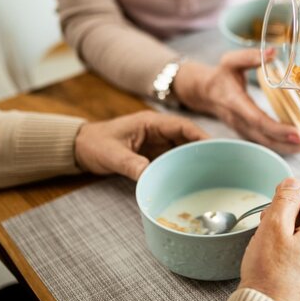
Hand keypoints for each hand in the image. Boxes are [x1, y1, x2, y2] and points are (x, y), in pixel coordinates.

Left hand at [74, 111, 208, 180]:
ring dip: (193, 159)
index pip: (183, 126)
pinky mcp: (152, 153)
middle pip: (187, 138)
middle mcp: (157, 130)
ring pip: (181, 149)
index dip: (201, 136)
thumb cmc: (94, 144)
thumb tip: (151, 177)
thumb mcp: (112, 155)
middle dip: (203, 149)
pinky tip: (190, 178)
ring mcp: (155, 142)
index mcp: (151, 123)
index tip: (215, 148)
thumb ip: (132, 165)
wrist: (79, 147)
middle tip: (220, 164)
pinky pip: (172, 159)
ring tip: (210, 173)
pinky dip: (181, 167)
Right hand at [172, 50, 299, 153]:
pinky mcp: (251, 134)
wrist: (205, 93)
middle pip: (267, 139)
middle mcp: (240, 122)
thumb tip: (274, 52)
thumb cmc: (220, 76)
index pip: (258, 121)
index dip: (279, 129)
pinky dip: (288, 144)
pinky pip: (270, 143)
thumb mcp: (230, 61)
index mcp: (236, 103)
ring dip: (294, 147)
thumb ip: (251, 56)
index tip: (299, 133)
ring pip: (270, 145)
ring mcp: (245, 131)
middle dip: (292, 144)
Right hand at [239, 178, 299, 300]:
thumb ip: (285, 199)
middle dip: (292, 213)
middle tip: (268, 219)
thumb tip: (293, 183)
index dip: (299, 193)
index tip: (280, 196)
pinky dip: (296, 248)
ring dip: (292, 230)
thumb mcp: (273, 227)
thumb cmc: (268, 273)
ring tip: (269, 239)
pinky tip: (276, 255)